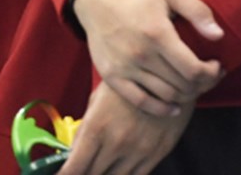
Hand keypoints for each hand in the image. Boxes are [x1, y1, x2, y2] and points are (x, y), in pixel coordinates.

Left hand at [58, 84, 192, 174]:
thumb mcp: (97, 99)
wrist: (168, 76)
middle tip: (79, 170)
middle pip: (93, 174)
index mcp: (96, 127)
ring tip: (98, 169)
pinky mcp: (157, 153)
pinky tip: (117, 171)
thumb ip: (84, 127)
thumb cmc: (127, 84)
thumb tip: (73, 152)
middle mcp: (116, 143)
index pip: (75, 166)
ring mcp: (137, 151)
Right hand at [73, 0, 223, 114]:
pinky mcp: (112, 76)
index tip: (216, 66)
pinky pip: (140, 102)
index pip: (193, 70)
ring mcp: (124, 67)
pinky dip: (161, 109)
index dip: (212, 73)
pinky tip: (173, 106)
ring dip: (186, 95)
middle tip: (208, 76)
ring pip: (166, 95)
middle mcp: (140, 54)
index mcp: (157, 33)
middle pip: (182, 86)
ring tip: (192, 85)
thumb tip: (218, 36)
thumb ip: (198, 12)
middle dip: (203, 84)